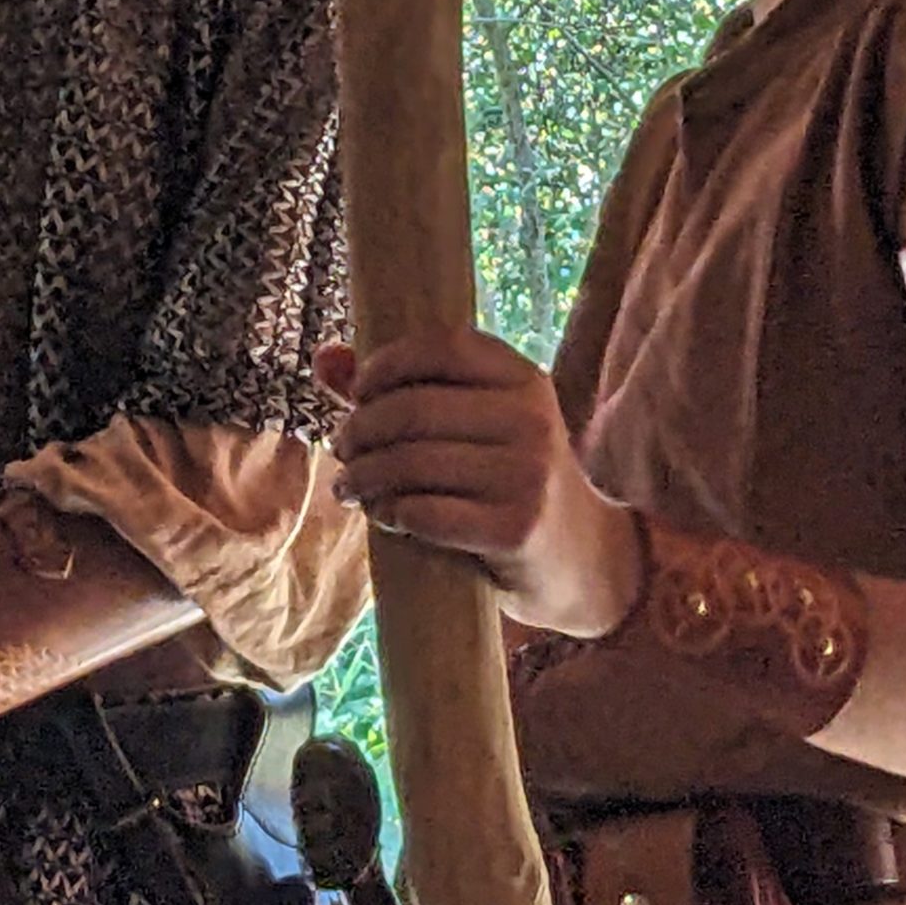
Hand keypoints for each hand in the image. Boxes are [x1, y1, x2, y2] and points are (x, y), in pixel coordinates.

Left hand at [317, 328, 642, 636]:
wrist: (580, 557)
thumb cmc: (508, 477)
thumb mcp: (475, 422)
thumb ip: (403, 388)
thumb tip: (325, 359)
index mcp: (523, 378)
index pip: (443, 347)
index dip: (388, 363)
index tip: (358, 390)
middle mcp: (530, 419)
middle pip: (415, 410)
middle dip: (361, 429)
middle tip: (342, 448)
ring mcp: (527, 475)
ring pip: (413, 463)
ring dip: (364, 475)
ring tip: (348, 485)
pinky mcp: (516, 529)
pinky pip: (428, 513)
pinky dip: (391, 512)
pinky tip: (381, 514)